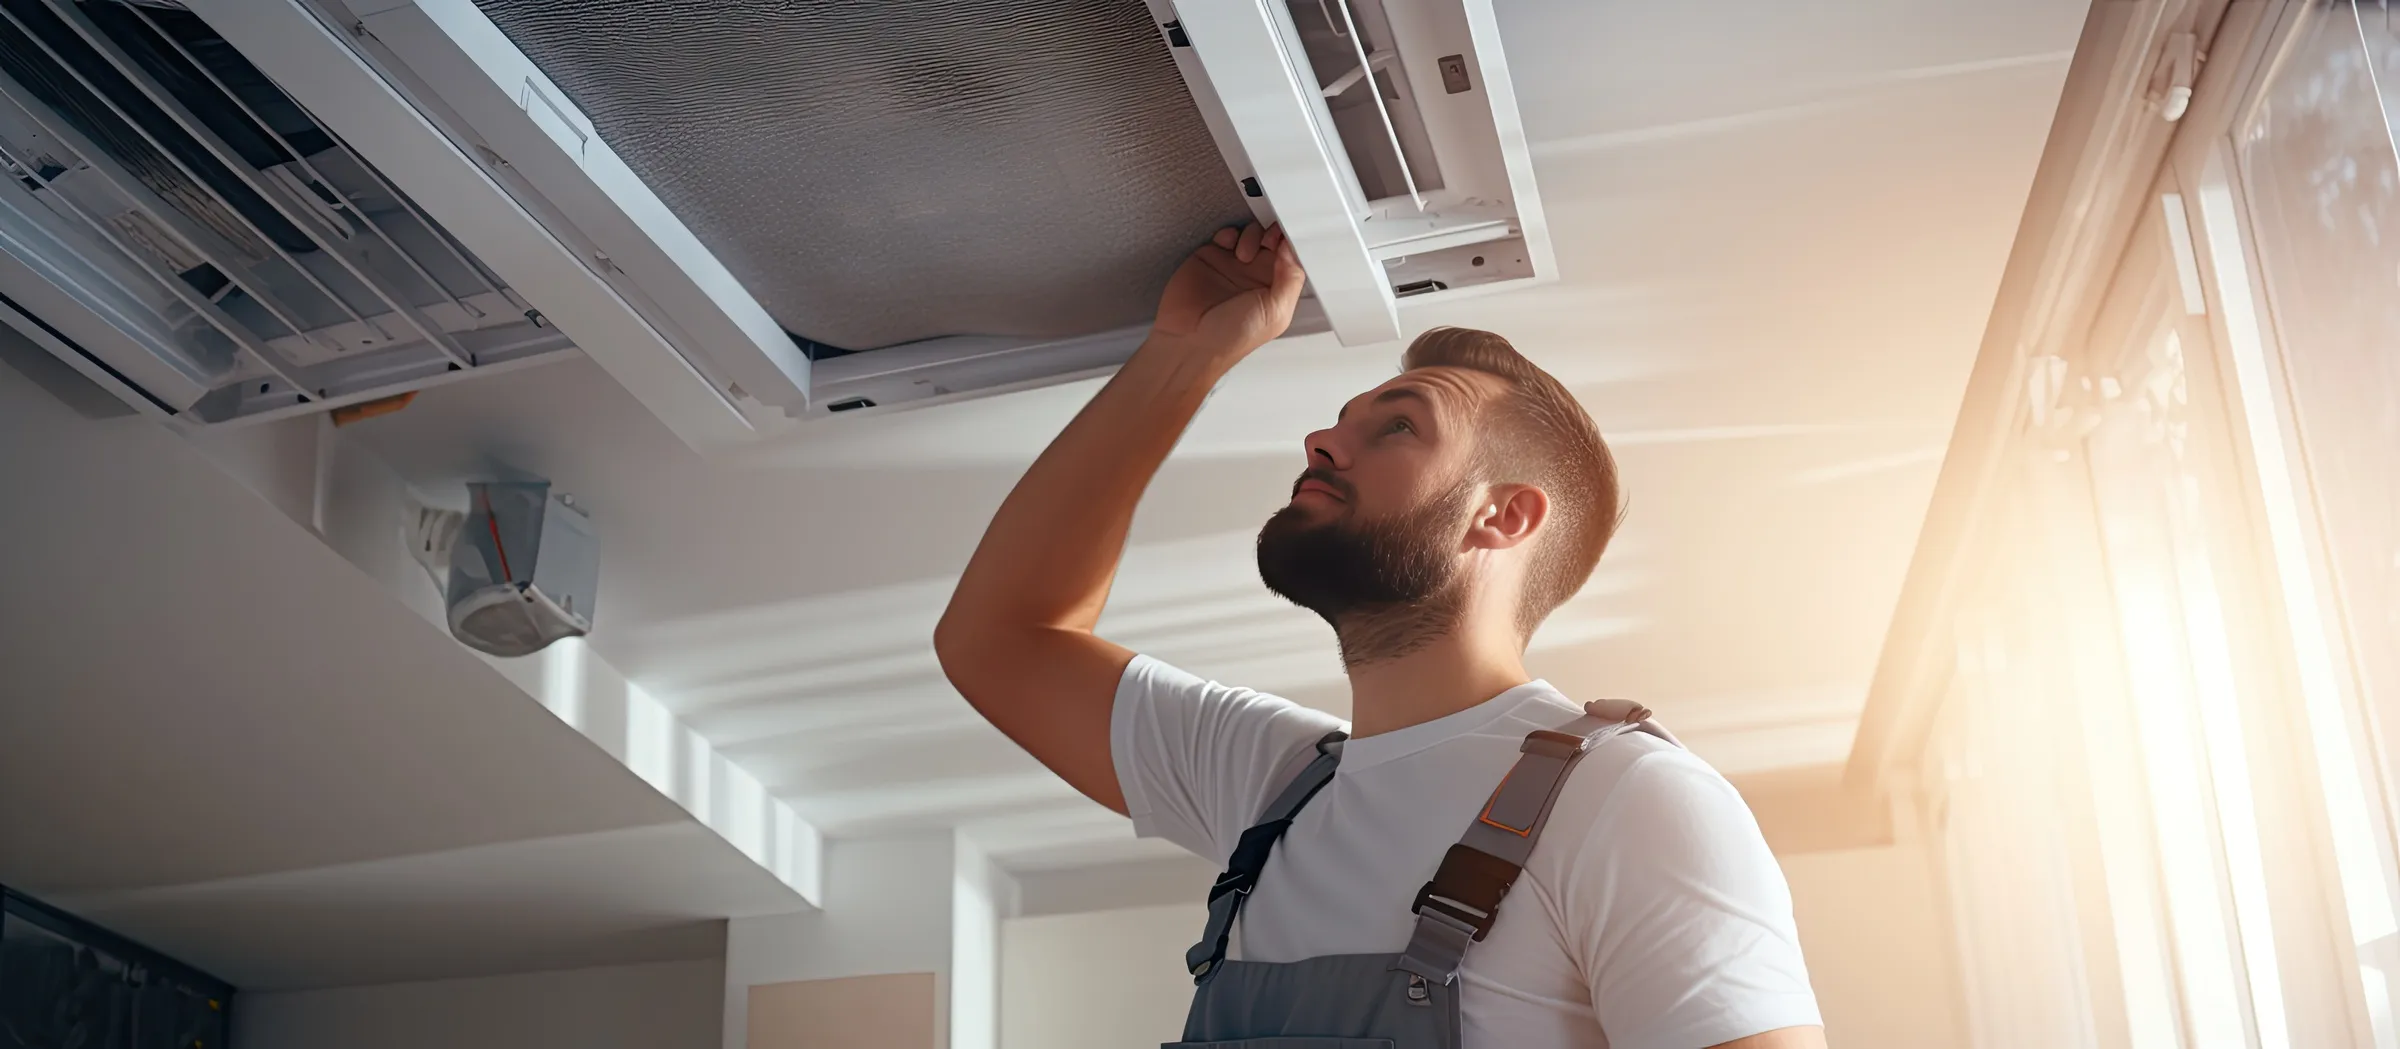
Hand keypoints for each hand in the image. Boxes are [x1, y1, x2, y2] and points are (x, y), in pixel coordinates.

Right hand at [1150, 223, 1305, 359]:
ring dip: (1252, 235)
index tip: (1289, 237)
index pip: (1293, 258)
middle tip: (1269, 240)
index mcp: (1277, 289)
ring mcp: (1234, 265)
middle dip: (1274, 234)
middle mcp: (1257, 276)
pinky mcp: (1212, 257)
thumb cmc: (1231, 337)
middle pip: (1274, 240)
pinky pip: (1226, 234)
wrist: (1190, 340)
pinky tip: (1227, 245)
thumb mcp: (1275, 312)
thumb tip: (1293, 249)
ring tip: (1242, 254)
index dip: (1293, 244)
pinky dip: (1229, 233)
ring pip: (1252, 233)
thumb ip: (1291, 279)